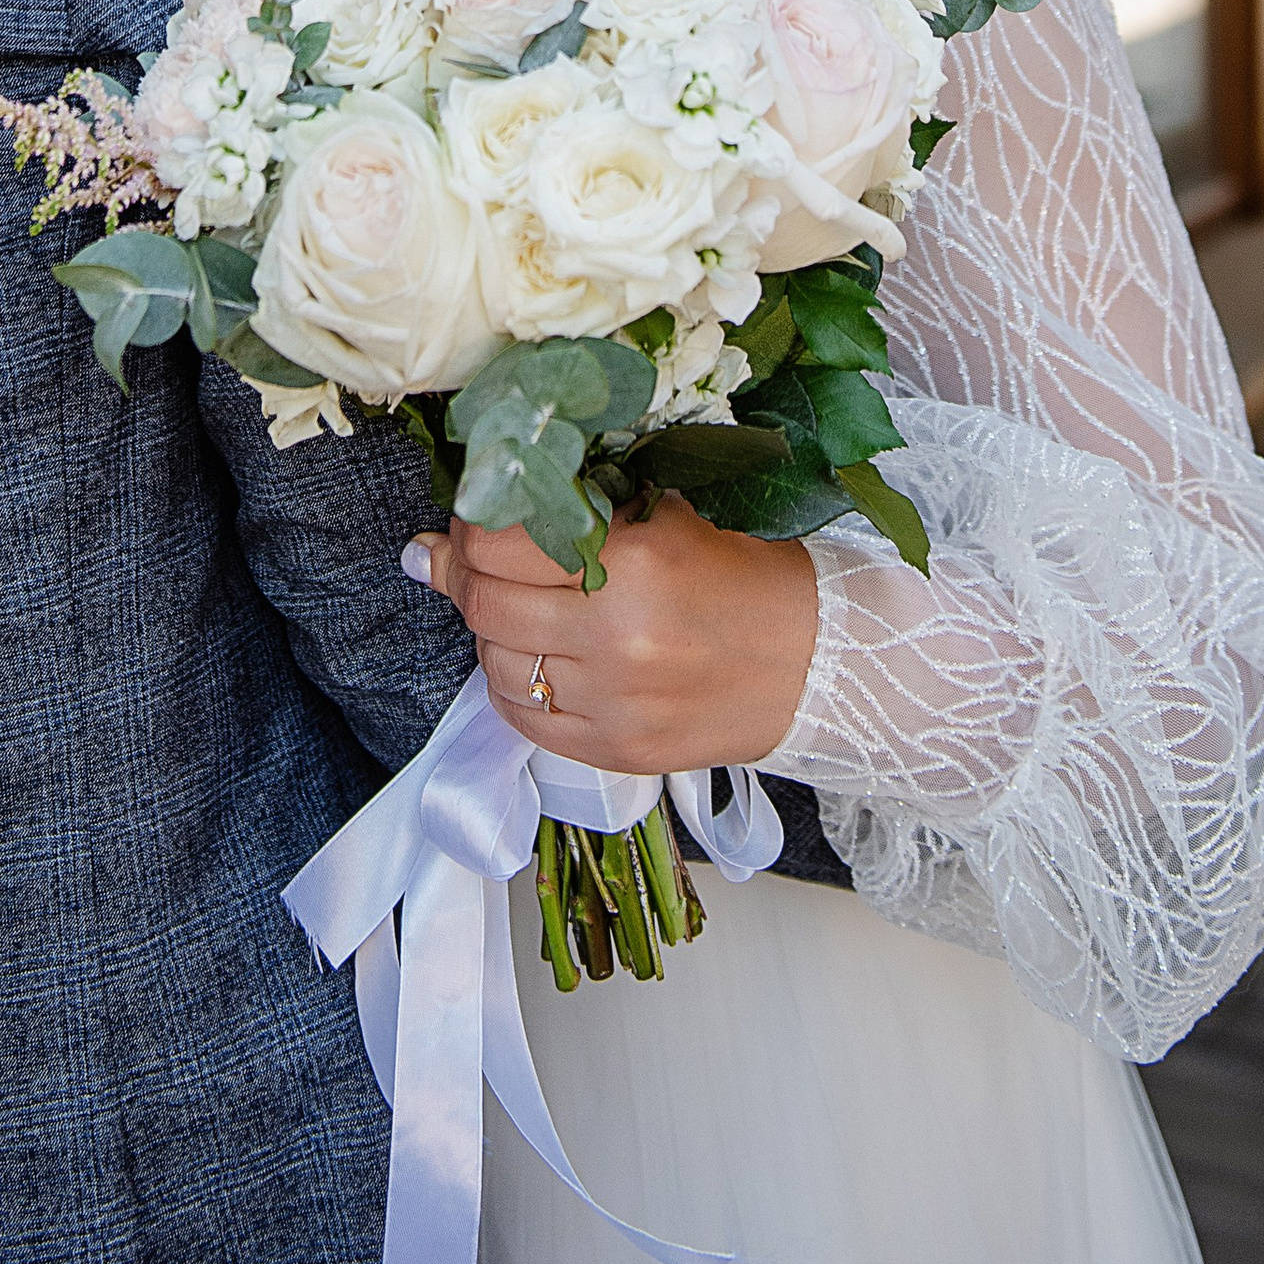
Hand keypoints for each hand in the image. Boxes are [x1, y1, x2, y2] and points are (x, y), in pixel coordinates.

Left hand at [416, 493, 818, 773]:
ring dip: (494, 632)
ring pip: (496, 663)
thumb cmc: (735, 576)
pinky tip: (541, 661)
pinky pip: (524, 718)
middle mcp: (618, 635)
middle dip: (466, 576)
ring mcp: (615, 702)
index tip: (471, 522)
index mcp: (632, 560)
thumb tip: (452, 535)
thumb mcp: (662, 517)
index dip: (470, 528)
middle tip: (473, 562)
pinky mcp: (617, 750)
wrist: (812, 660)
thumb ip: (569, 514)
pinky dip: (516, 686)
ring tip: (523, 611)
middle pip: (485, 603)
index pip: (496, 543)